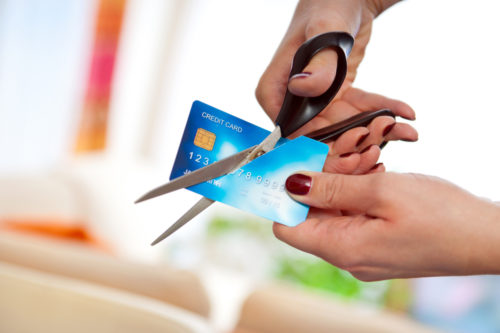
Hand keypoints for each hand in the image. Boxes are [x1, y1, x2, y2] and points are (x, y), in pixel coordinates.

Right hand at [256, 0, 416, 171]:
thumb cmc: (328, 5)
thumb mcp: (325, 31)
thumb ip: (318, 62)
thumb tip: (302, 87)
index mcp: (275, 88)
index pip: (290, 130)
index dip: (318, 144)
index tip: (350, 146)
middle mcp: (292, 100)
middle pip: (319, 135)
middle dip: (353, 140)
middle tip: (385, 133)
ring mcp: (315, 101)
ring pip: (343, 128)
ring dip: (374, 130)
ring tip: (404, 128)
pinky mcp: (337, 96)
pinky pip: (360, 111)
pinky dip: (383, 113)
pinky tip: (406, 113)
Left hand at [274, 171, 499, 280]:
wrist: (488, 237)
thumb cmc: (443, 216)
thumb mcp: (382, 192)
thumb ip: (332, 189)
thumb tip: (291, 184)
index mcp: (343, 249)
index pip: (287, 227)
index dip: (282, 197)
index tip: (290, 166)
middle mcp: (348, 256)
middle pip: (309, 217)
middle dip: (316, 183)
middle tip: (336, 154)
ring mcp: (363, 252)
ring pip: (332, 214)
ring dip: (339, 184)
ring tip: (362, 161)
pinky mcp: (378, 244)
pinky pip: (353, 217)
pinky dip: (356, 194)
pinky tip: (373, 174)